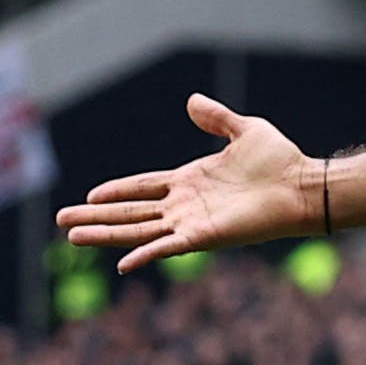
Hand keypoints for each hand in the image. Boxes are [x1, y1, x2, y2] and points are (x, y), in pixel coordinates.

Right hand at [55, 94, 318, 272]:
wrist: (304, 185)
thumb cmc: (281, 160)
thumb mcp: (244, 130)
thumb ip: (216, 118)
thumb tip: (191, 101)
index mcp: (190, 180)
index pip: (143, 187)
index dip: (117, 192)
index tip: (88, 195)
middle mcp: (186, 204)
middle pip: (131, 212)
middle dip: (96, 218)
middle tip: (61, 221)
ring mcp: (193, 222)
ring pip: (139, 230)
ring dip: (106, 234)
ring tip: (72, 237)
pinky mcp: (205, 236)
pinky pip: (168, 247)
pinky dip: (146, 254)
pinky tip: (122, 264)